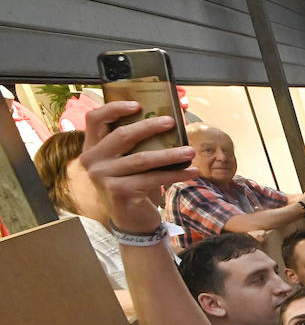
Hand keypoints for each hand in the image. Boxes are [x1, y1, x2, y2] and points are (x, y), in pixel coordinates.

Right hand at [80, 102, 196, 232]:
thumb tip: (165, 120)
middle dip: (150, 126)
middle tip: (172, 122)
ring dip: (171, 154)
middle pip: (123, 135)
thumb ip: (135, 144)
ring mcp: (103, 177)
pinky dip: (176, 174)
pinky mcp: (120, 191)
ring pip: (143, 158)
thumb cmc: (133, 184)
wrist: (131, 220)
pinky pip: (154, 178)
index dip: (114, 108)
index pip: (94, 119)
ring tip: (191, 151)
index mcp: (92, 148)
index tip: (138, 104)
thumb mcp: (129, 162)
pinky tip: (192, 171)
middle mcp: (92, 161)